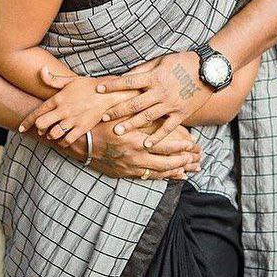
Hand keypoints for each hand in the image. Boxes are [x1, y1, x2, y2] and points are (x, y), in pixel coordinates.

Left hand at [17, 66, 139, 144]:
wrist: (108, 94)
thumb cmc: (89, 86)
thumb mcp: (70, 80)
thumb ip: (53, 79)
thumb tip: (41, 70)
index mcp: (58, 99)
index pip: (37, 112)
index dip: (27, 122)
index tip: (21, 129)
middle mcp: (63, 110)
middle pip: (42, 125)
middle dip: (39, 129)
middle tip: (41, 129)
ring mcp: (72, 120)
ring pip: (53, 134)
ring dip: (51, 135)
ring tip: (53, 133)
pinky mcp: (82, 128)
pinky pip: (67, 140)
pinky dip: (63, 142)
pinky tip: (64, 138)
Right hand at [45, 119, 202, 180]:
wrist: (78, 141)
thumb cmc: (99, 122)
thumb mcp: (118, 110)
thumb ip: (137, 107)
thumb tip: (155, 99)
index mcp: (135, 139)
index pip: (165, 143)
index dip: (181, 145)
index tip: (194, 143)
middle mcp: (134, 156)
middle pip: (166, 161)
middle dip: (184, 160)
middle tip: (198, 159)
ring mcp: (129, 167)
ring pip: (159, 172)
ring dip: (177, 171)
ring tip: (192, 169)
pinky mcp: (124, 173)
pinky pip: (148, 177)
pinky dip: (163, 176)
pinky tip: (175, 176)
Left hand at [95, 52, 214, 148]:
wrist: (209, 70)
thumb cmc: (183, 61)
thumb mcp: (162, 60)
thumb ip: (144, 68)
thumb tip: (126, 74)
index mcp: (154, 77)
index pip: (128, 81)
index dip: (112, 85)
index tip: (98, 89)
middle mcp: (160, 92)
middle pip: (134, 103)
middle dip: (117, 110)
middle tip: (103, 117)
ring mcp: (171, 104)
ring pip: (148, 117)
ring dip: (132, 125)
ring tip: (118, 131)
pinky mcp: (182, 113)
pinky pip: (168, 128)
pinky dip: (157, 136)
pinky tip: (146, 143)